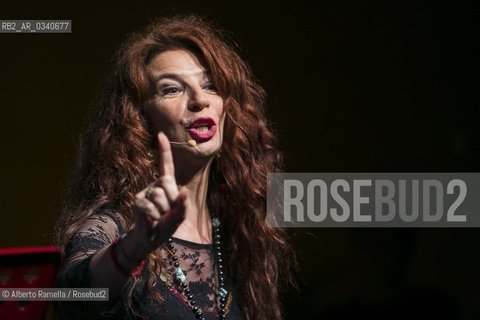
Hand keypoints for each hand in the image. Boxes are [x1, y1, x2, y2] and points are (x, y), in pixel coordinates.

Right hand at [131, 132, 186, 255]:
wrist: (150, 239)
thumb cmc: (166, 225)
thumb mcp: (180, 216)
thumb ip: (183, 205)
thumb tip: (183, 191)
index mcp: (166, 184)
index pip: (166, 165)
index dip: (164, 150)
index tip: (161, 135)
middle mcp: (155, 184)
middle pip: (167, 182)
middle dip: (172, 201)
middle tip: (168, 212)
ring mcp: (145, 192)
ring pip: (159, 195)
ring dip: (164, 211)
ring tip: (160, 217)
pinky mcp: (137, 201)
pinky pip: (150, 206)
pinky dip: (155, 217)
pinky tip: (152, 221)